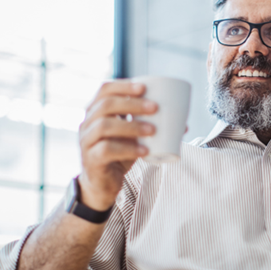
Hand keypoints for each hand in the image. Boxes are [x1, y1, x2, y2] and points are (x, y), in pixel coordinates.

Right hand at [78, 80, 156, 211]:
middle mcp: (87, 123)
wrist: (102, 183)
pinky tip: (144, 150)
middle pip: (106, 105)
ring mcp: (86, 141)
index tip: (144, 87)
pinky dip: (128, 149)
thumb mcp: (132, 136)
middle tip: (155, 107)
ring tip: (153, 130)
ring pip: (104, 126)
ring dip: (132, 126)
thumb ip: (148, 125)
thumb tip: (184, 124)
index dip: (123, 86)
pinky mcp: (91, 159)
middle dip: (132, 104)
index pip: (105, 89)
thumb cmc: (118, 154)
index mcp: (96, 111)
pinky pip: (106, 150)